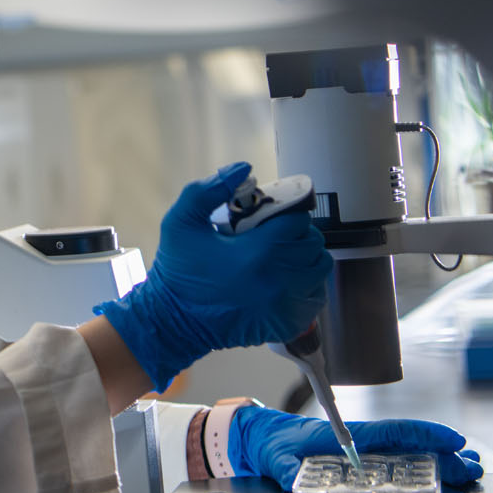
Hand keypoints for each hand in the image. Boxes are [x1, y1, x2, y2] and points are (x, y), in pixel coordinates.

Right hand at [94, 163, 331, 390]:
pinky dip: (307, 284)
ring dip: (305, 257)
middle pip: (312, 243)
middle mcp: (278, 280)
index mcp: (256, 252)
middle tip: (275, 234)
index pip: (296, 221)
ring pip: (319, 268)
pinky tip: (285, 280)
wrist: (174, 321)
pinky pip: (315, 296)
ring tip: (283, 255)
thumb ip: (209, 190)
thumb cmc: (179, 271)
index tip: (270, 216)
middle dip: (296, 233)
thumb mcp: (181, 222)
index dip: (286, 214)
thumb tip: (245, 169)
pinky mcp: (287, 323)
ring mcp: (285, 305)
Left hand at [228, 406, 484, 490]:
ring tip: (469, 473)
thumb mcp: (276, 455)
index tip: (452, 441)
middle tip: (473, 468)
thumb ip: (283, 467)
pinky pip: (401, 465)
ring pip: (412, 456)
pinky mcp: (364, 465)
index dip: (425, 435)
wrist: (263, 439)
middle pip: (412, 447)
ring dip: (441, 464)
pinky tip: (445, 480)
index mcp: (349, 435)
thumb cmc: (274, 442)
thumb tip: (290, 477)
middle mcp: (364, 443)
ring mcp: (367, 454)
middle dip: (445, 456)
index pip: (394, 432)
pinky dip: (426, 470)